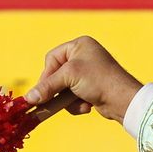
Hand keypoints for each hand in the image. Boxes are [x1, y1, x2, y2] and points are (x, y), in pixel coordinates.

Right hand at [25, 36, 142, 122]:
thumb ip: (47, 86)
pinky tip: (88, 106)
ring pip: (64, 88)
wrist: (124, 100)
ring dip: (68, 99)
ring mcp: (88, 74)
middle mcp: (84, 57)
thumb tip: (28, 98)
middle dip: (57, 90)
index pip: (52, 58)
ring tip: (79, 103)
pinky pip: (73, 97)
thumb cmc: (98, 80)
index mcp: (80, 45)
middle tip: (48, 102)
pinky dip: (77, 104)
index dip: (46, 75)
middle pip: (56, 75)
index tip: (40, 90)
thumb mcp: (69, 78)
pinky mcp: (91, 89)